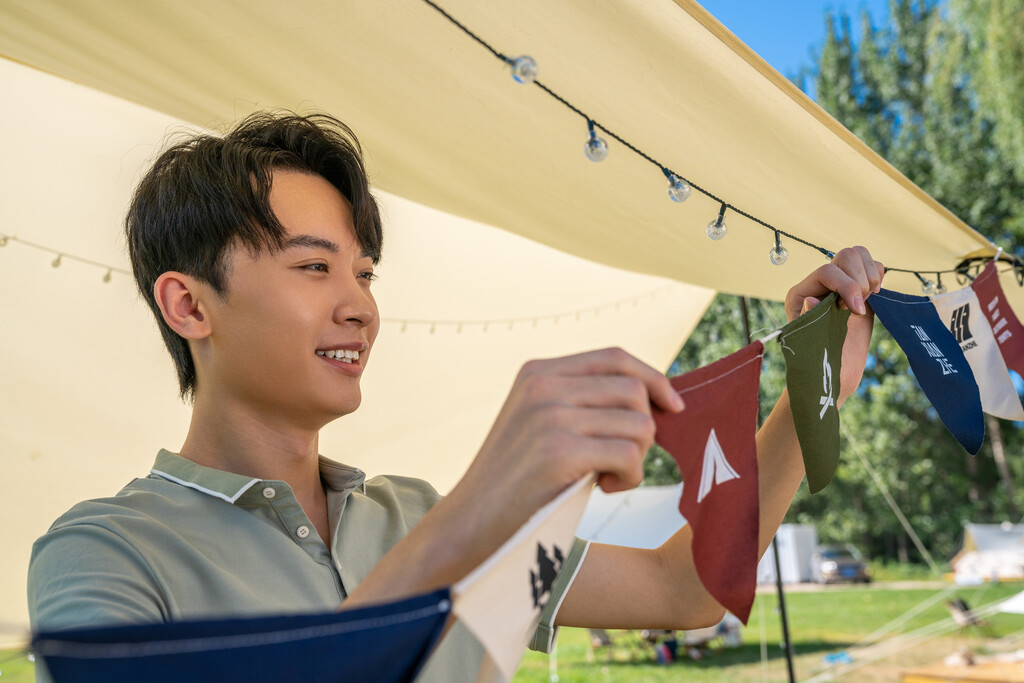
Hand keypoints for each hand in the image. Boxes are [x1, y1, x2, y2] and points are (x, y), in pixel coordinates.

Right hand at [453, 348, 683, 538]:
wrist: (471, 524)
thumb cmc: (517, 482)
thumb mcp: (540, 424)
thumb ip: (582, 402)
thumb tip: (656, 397)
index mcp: (537, 372)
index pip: (614, 357)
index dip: (652, 378)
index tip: (673, 406)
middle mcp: (542, 385)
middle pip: (633, 390)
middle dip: (644, 429)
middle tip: (623, 460)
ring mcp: (549, 415)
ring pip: (638, 423)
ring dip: (636, 458)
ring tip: (607, 477)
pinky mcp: (558, 450)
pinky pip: (629, 454)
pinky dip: (630, 477)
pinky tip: (604, 489)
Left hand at [784, 246, 883, 404]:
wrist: (833, 376)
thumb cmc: (819, 364)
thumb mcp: (811, 344)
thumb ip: (810, 320)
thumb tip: (813, 298)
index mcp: (800, 294)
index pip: (827, 271)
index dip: (847, 286)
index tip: (857, 311)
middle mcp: (819, 285)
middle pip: (846, 256)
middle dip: (860, 280)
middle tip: (858, 307)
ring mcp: (840, 285)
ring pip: (859, 255)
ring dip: (870, 277)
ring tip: (865, 302)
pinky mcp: (859, 290)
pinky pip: (874, 267)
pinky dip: (879, 277)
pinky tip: (872, 298)